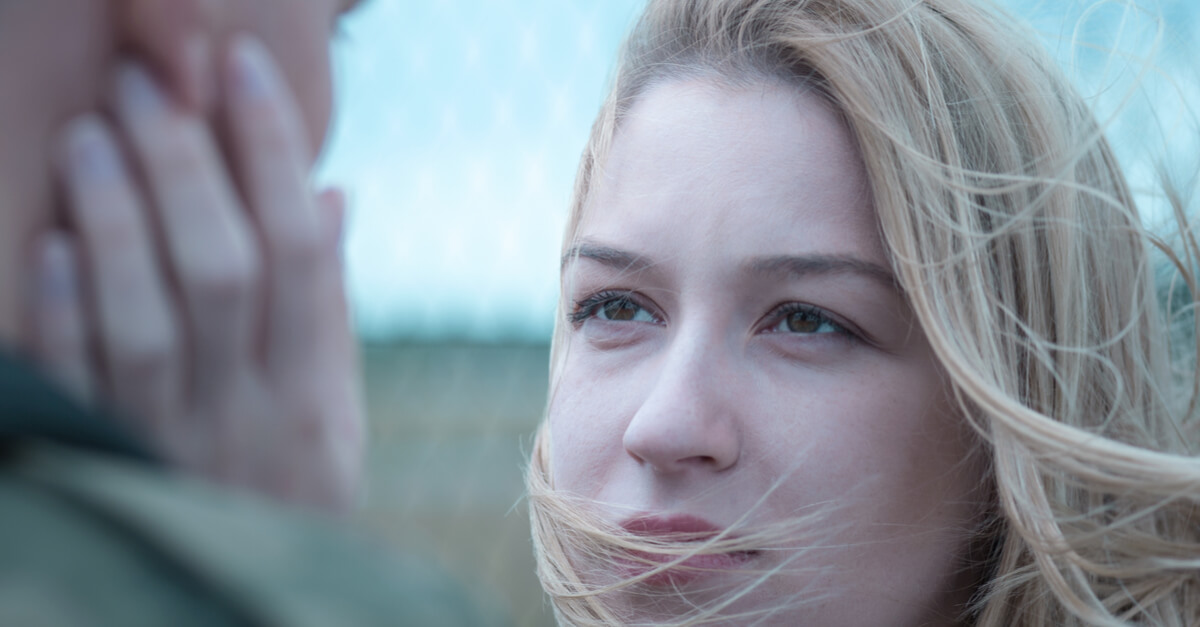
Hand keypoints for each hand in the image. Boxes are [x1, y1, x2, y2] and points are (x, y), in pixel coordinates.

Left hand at [27, 36, 362, 511]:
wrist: (239, 607)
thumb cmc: (287, 490)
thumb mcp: (332, 412)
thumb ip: (327, 309)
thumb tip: (332, 196)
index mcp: (314, 393)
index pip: (302, 251)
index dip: (272, 154)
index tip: (243, 71)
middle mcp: (250, 414)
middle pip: (224, 272)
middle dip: (187, 167)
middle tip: (151, 82)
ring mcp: (175, 442)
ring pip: (150, 322)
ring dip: (120, 222)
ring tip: (92, 134)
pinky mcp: (107, 463)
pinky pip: (81, 388)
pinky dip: (66, 313)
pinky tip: (52, 243)